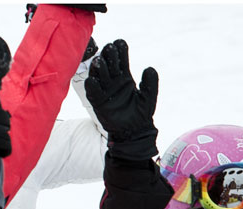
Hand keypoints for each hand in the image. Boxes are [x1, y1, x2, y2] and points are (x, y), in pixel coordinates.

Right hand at [84, 39, 158, 153]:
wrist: (133, 131)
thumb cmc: (141, 114)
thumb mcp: (149, 98)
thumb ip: (151, 84)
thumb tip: (150, 68)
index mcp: (125, 76)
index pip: (121, 58)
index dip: (120, 50)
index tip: (120, 44)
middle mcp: (113, 80)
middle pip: (108, 62)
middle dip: (108, 54)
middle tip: (110, 49)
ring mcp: (104, 89)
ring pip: (98, 73)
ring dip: (98, 67)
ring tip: (100, 61)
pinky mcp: (97, 101)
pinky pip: (92, 90)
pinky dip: (91, 85)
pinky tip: (93, 80)